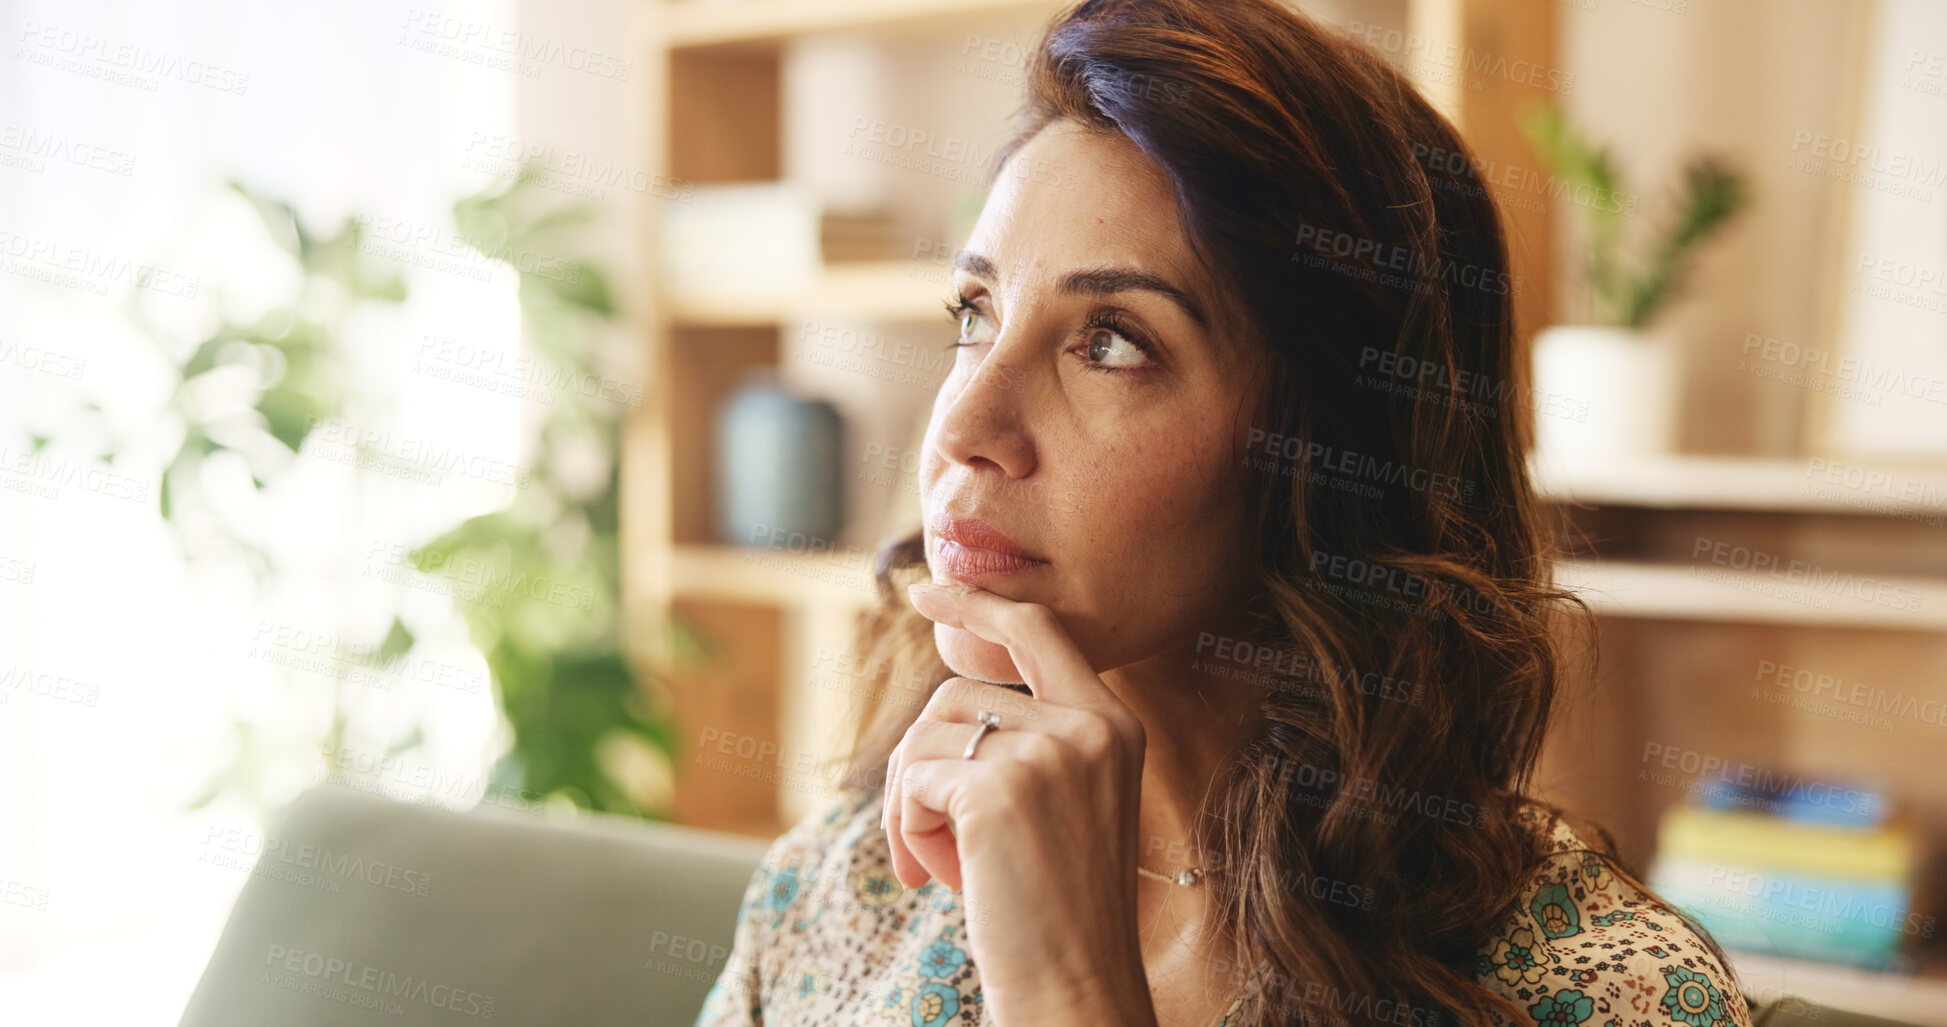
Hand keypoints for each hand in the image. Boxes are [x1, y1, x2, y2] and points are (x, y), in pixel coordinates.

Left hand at [883, 581, 1158, 1026]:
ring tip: (940, 868)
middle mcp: (1090, 727)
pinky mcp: (998, 791)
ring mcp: (1048, 754)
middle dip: (919, 762)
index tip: (927, 591)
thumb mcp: (1062, 807)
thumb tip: (944, 708)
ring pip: (927, 738)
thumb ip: (1026, 746)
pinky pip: (912, 782)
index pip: (1040, 631)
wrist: (1076, 987)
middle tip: (918, 835)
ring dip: (909, 805)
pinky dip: (905, 831)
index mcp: (1115, 726)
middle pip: (957, 695)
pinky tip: (934, 878)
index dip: (978, 605)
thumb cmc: (1058, 913)